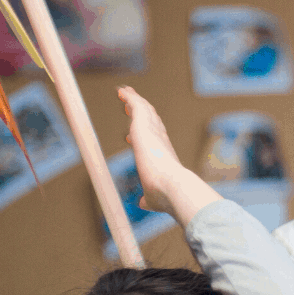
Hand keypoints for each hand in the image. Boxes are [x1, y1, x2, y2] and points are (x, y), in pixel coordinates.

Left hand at [118, 86, 219, 226]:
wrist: (173, 186)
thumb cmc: (165, 195)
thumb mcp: (153, 198)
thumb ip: (147, 198)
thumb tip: (142, 203)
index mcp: (163, 155)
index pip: (154, 142)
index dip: (144, 137)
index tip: (132, 137)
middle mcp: (161, 140)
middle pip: (151, 121)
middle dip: (142, 113)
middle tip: (132, 105)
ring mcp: (154, 131)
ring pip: (144, 110)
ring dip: (135, 101)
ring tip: (126, 92)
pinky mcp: (144, 125)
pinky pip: (136, 105)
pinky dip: (129, 97)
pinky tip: (121, 91)